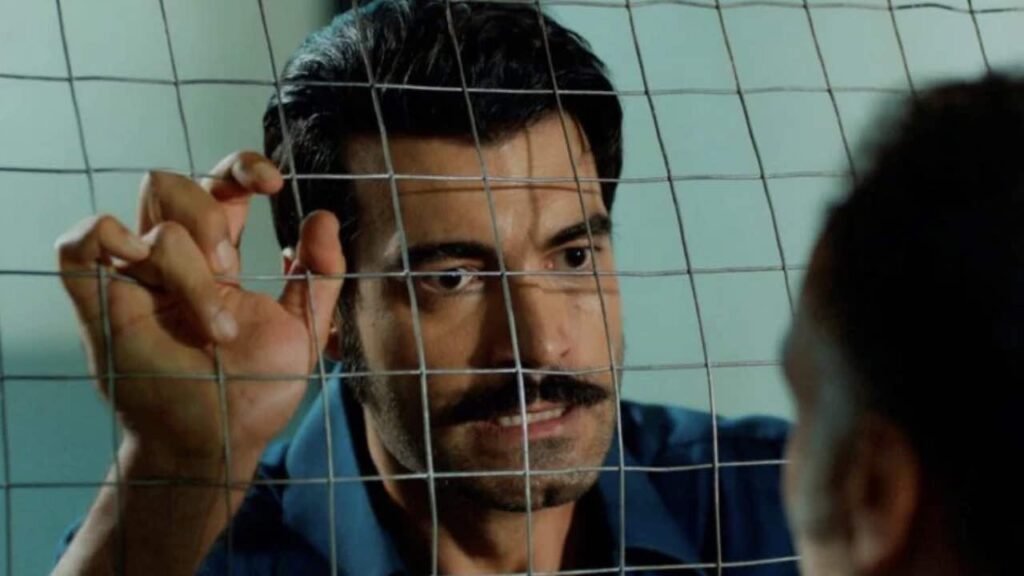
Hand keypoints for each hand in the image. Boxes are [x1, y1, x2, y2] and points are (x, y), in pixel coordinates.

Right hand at [56, 152, 344, 464]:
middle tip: (230, 269)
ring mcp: (134, 280)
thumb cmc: (255, 389)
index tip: (274, 184)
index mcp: (215, 258)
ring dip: (186, 261)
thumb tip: (323, 216)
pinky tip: (140, 270)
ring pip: (146, 217)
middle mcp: (171, 261)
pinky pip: (80, 245)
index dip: (241, 166)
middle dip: (209, 216)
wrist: (218, 441)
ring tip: (210, 319)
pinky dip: (106, 238)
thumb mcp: (304, 330)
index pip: (218, 185)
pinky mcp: (100, 306)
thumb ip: (321, 275)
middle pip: (173, 184)